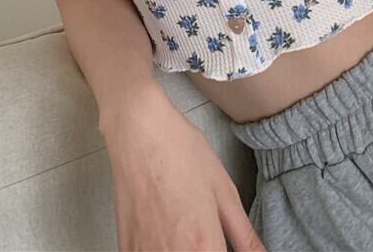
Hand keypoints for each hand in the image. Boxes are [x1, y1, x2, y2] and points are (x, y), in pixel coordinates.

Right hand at [104, 95, 266, 251]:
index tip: (223, 245)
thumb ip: (246, 237)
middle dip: (207, 251)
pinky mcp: (126, 250)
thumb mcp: (225, 193)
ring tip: (184, 227)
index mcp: (203, 247)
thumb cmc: (182, 154)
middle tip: (206, 233)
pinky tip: (166, 230)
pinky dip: (161, 248)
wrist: (139, 133)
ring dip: (183, 249)